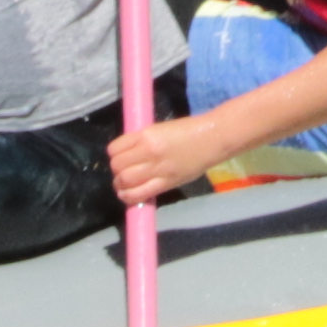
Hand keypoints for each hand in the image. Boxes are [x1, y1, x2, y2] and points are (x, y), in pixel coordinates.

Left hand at [107, 111, 236, 204]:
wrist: (211, 139)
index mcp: (146, 135)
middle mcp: (149, 152)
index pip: (114, 149)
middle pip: (117, 166)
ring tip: (124, 184)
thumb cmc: (187, 130)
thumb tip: (126, 154)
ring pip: (125, 181)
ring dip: (120, 184)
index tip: (120, 155)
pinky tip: (129, 195)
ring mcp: (158, 169)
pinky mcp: (166, 183)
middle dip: (116, 170)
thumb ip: (141, 141)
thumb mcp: (159, 130)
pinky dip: (128, 197)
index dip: (114, 154)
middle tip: (123, 170)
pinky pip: (139, 195)